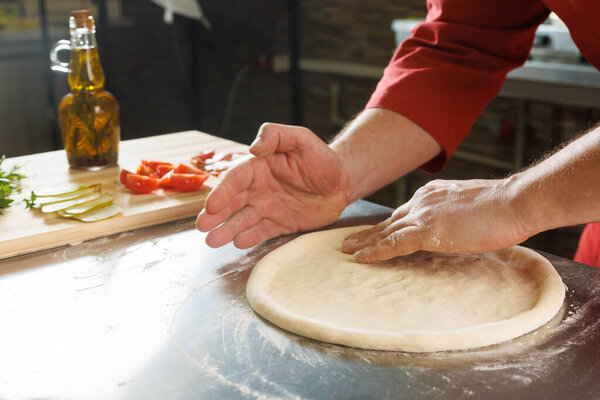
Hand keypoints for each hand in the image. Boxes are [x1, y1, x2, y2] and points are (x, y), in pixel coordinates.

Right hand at [196, 123, 348, 247]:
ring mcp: (268, 207)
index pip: (235, 179)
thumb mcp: (302, 138)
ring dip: (227, 230)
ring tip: (212, 241)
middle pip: (232, 202)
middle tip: (202, 226)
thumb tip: (254, 147)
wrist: (342, 181)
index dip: (222, 192)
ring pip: (243, 220)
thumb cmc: (321, 158)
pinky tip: (238, 243)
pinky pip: (262, 232)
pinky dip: (250, 238)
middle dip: (216, 215)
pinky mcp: (280, 224)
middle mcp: (259, 188)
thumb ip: (277, 135)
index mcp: (259, 167)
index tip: (211, 206)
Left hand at [342, 178, 529, 261]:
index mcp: (433, 195)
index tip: (373, 232)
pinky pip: (394, 243)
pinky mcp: (427, 230)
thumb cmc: (502, 207)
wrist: (514, 202)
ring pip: (386, 230)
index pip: (403, 213)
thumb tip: (452, 229)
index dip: (386, 225)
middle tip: (347, 241)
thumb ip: (454, 216)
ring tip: (346, 250)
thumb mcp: (471, 208)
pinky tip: (361, 258)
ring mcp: (423, 214)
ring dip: (364, 242)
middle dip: (368, 232)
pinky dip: (376, 251)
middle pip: (389, 220)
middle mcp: (422, 201)